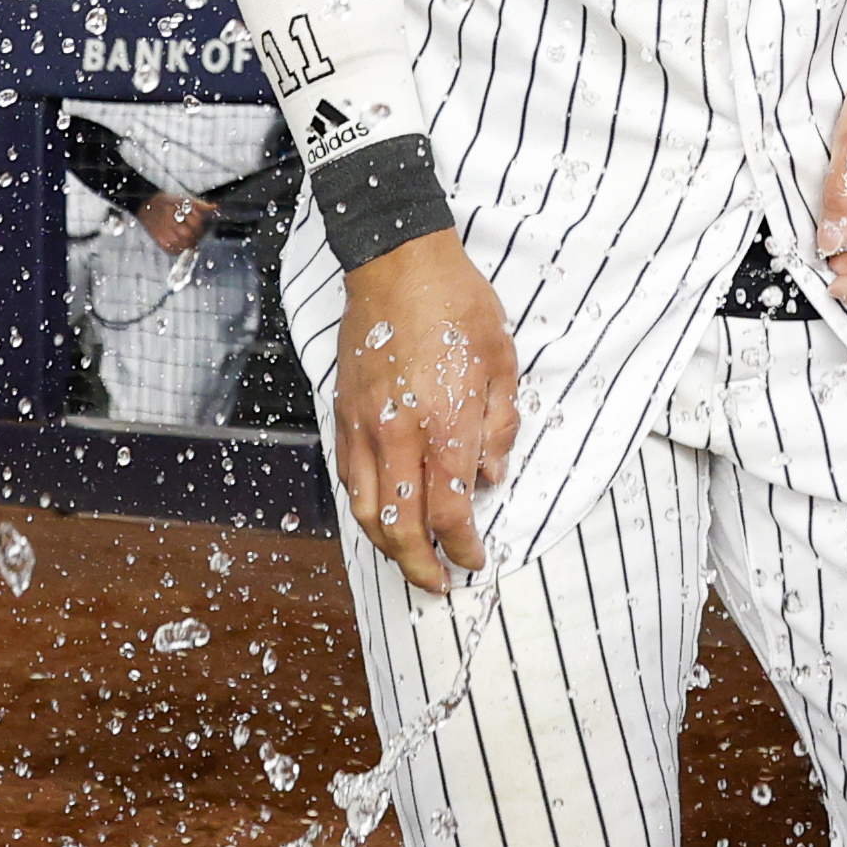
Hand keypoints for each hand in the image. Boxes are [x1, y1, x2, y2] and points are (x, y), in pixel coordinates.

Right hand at [136, 188, 212, 256]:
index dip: (200, 225)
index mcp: (178, 210)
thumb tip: (215, 207)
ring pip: (183, 244)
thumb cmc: (167, 201)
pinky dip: (179, 249)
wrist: (146, 205)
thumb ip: (200, 205)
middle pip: (190, 235)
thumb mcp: (184, 199)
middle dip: (196, 235)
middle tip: (196, 234)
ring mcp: (164, 233)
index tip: (199, 225)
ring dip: (189, 243)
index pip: (196, 223)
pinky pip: (173, 250)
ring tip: (189, 239)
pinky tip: (181, 244)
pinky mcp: (160, 241)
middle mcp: (170, 222)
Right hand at [332, 231, 519, 595]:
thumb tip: (490, 479)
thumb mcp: (503, 361)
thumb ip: (500, 428)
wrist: (397, 261)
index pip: (450, 512)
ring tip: (411, 561)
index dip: (464, 547)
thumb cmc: (457, 304)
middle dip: (421, 567)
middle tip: (440, 584)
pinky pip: (350, 479)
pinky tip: (386, 515)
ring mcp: (364, 426)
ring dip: (388, 548)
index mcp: (445, 423)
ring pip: (366, 512)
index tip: (476, 559)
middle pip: (401, 528)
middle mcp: (399, 434)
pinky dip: (366, 509)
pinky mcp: (343, 413)